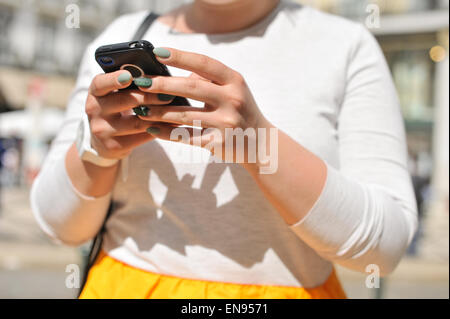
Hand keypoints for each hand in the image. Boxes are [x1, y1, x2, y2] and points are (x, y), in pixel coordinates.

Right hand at [84, 70, 174, 159]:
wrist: (104, 140)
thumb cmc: (117, 108)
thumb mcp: (115, 93)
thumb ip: (131, 83)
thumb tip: (158, 76)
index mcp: (95, 92)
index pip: (101, 83)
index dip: (114, 79)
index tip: (130, 76)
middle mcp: (94, 110)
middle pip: (125, 101)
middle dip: (150, 97)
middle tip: (169, 95)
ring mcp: (102, 130)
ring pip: (136, 122)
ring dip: (158, 116)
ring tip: (176, 110)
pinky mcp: (114, 146)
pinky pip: (142, 137)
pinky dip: (159, 130)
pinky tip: (172, 125)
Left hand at [136, 47, 272, 162]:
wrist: (260, 143)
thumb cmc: (240, 110)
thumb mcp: (232, 89)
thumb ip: (209, 78)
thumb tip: (176, 69)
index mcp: (234, 81)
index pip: (204, 63)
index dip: (180, 56)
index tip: (157, 52)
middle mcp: (232, 100)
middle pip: (191, 87)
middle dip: (163, 84)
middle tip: (141, 83)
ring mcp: (226, 123)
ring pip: (185, 115)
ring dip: (159, 112)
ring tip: (141, 109)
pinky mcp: (218, 143)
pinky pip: (187, 137)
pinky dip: (167, 133)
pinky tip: (152, 128)